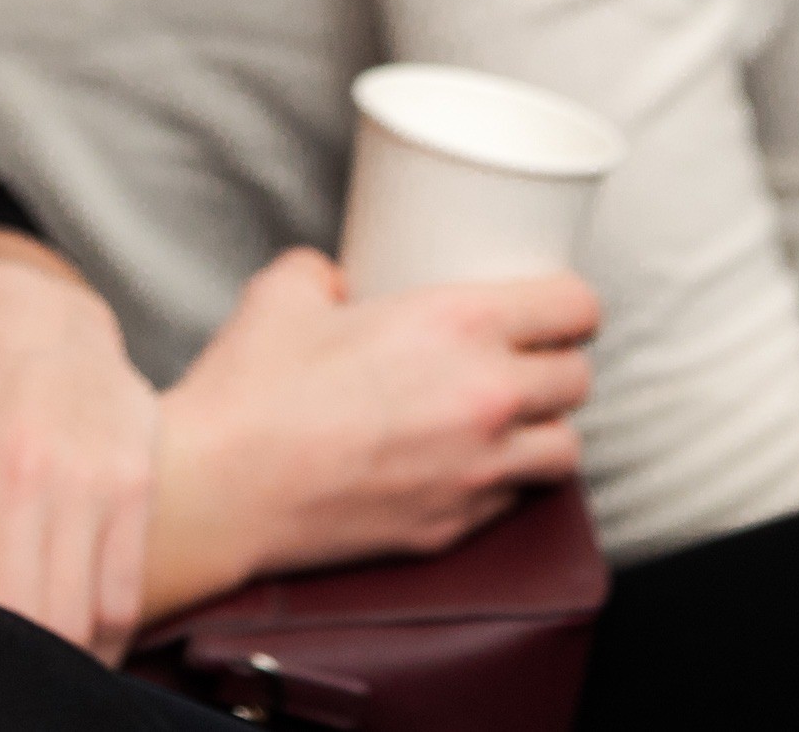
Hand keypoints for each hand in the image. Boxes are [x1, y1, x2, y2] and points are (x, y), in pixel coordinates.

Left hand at [0, 242, 161, 657]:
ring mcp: (84, 478)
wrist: (35, 311)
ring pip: (70, 623)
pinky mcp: (133, 484)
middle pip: (13, 624)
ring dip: (48, 658)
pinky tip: (71, 641)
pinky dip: (98, 640)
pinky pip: (118, 600)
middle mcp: (17, 471)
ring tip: (22, 662)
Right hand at [148, 248, 596, 618]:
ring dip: (546, 432)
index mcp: (459, 324)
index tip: (559, 309)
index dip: (573, 305)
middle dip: (559, 367)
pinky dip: (506, 483)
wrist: (219, 487)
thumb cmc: (251, 388)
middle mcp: (484, 398)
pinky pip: (515, 502)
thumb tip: (340, 280)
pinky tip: (471, 466)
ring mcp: (476, 472)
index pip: (573, 308)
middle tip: (529, 360)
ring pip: (565, 451)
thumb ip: (329, 272)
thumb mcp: (287, 290)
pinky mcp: (452, 526)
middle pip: (578, 381)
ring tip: (515, 422)